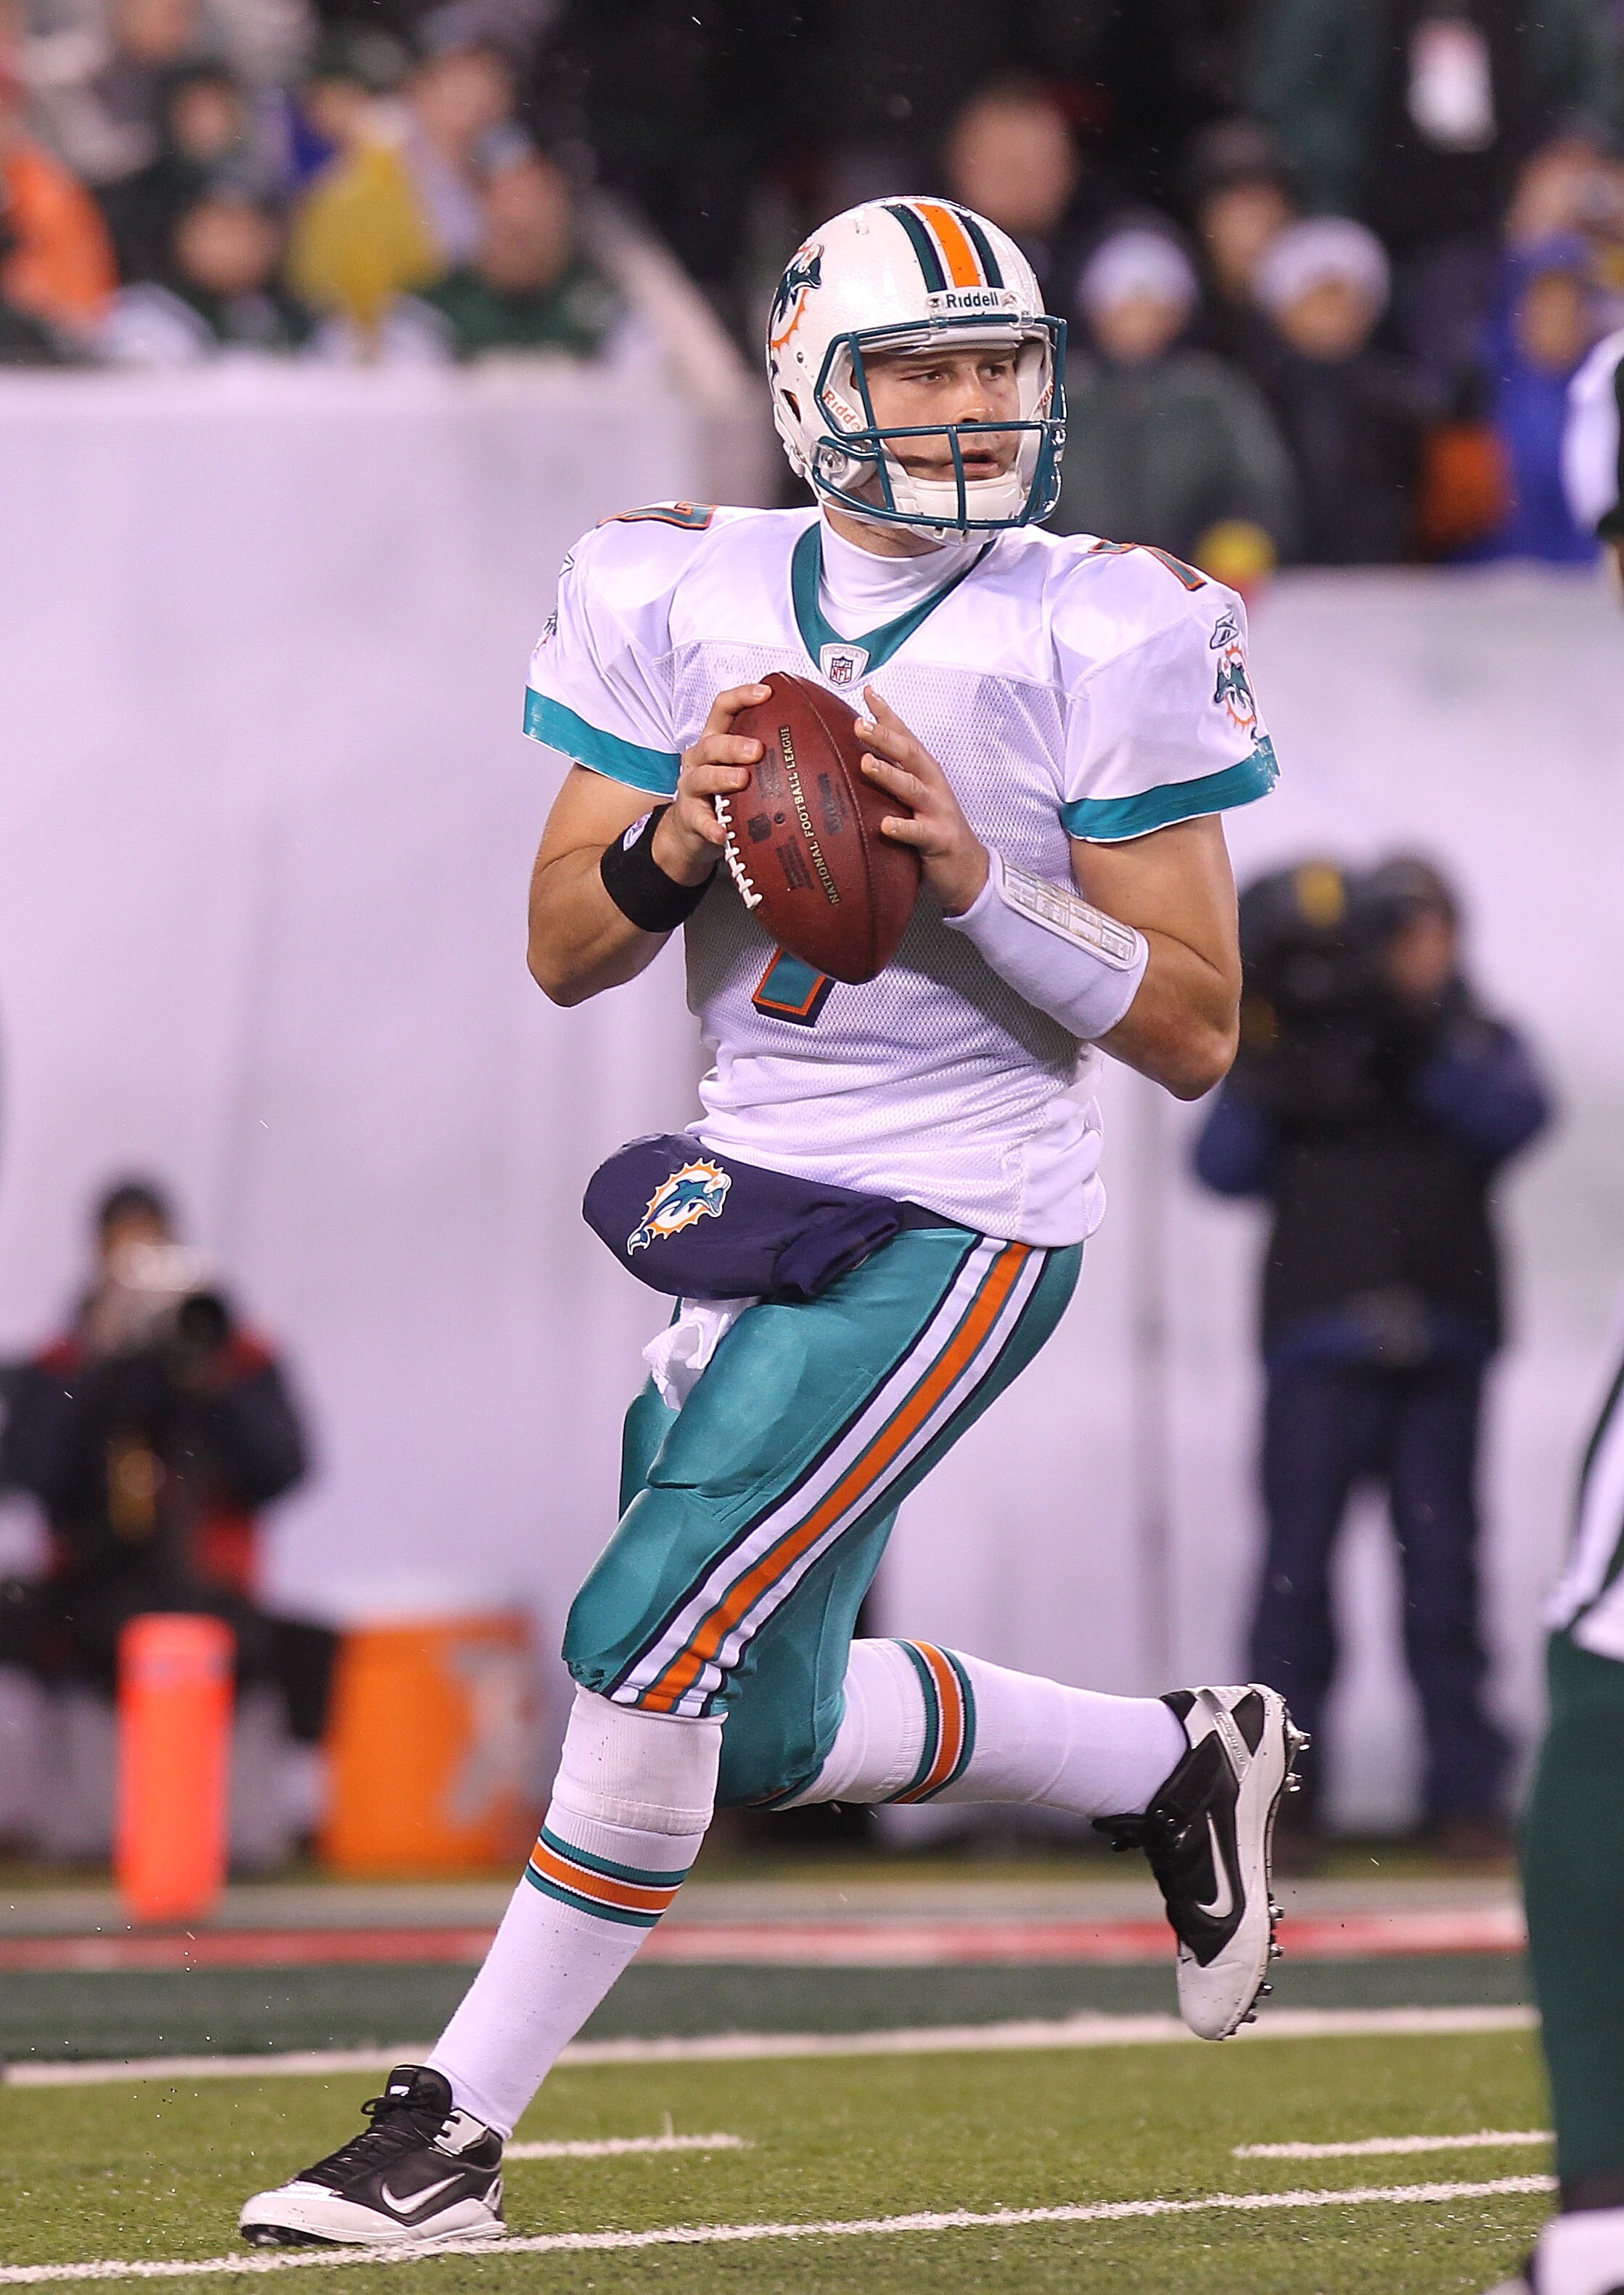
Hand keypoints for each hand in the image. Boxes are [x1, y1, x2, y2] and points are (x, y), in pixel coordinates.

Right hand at [650, 684, 769, 887]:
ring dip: (722, 777)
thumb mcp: (746, 767)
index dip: (742, 696)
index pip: (723, 708)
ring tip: (742, 780)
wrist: (693, 829)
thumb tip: (831, 749)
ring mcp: (691, 787)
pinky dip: (710, 826)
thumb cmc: (728, 791)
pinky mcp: (689, 816)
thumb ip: (772, 755)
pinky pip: (699, 820)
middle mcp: (700, 758)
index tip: (767, 692)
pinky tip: (722, 833)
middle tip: (759, 749)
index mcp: (716, 739)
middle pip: (712, 742)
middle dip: (735, 743)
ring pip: (702, 776)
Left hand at [857, 686, 988, 916]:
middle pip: (909, 755)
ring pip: (913, 788)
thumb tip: (856, 760)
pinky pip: (919, 833)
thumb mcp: (914, 799)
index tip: (868, 692)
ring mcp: (937, 812)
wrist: (970, 870)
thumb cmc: (934, 830)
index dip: (888, 714)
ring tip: (866, 764)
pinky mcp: (939, 840)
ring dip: (889, 774)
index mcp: (925, 773)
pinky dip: (902, 828)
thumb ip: (892, 779)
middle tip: (859, 725)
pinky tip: (885, 825)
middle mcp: (933, 786)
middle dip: (885, 737)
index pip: (905, 737)